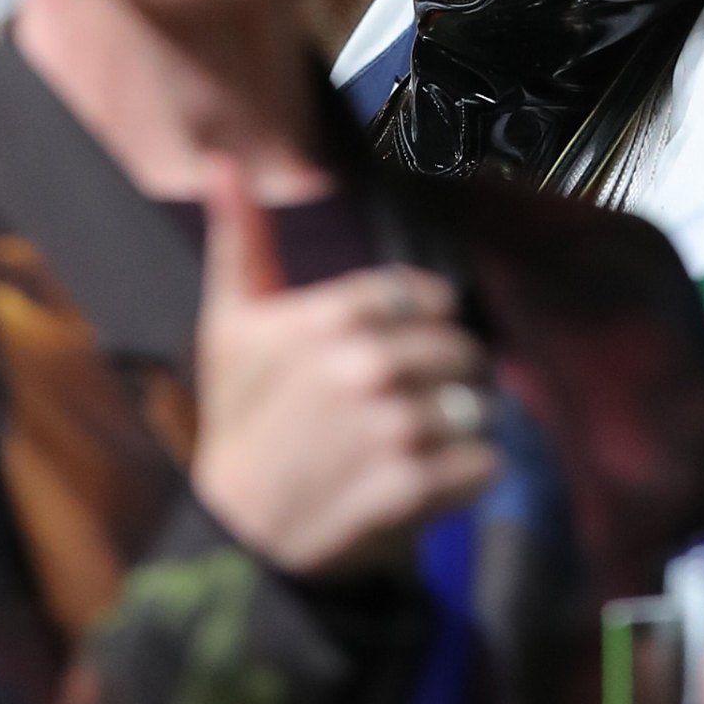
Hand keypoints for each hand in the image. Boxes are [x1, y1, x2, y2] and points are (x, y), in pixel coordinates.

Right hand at [188, 162, 497, 574]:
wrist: (234, 542)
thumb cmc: (238, 426)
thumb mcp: (228, 327)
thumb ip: (240, 241)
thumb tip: (222, 162)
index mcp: (325, 319)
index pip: (419, 297)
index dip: (421, 323)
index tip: (407, 348)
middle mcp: (359, 366)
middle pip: (456, 348)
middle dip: (449, 376)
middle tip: (421, 403)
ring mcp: (386, 428)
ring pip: (474, 406)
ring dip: (463, 427)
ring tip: (426, 446)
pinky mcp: (406, 488)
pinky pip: (481, 464)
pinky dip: (471, 475)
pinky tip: (435, 483)